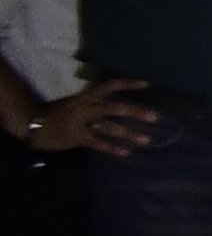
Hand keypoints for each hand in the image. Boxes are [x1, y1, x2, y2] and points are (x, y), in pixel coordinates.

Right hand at [32, 74, 151, 159]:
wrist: (32, 123)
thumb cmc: (57, 113)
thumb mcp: (76, 102)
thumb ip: (94, 102)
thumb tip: (117, 103)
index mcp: (86, 96)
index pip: (109, 85)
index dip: (128, 83)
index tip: (147, 83)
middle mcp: (86, 107)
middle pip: (114, 107)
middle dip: (135, 111)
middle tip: (155, 117)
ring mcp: (80, 122)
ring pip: (108, 127)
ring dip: (128, 134)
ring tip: (147, 140)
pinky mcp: (76, 137)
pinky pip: (97, 143)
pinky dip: (112, 148)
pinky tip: (126, 152)